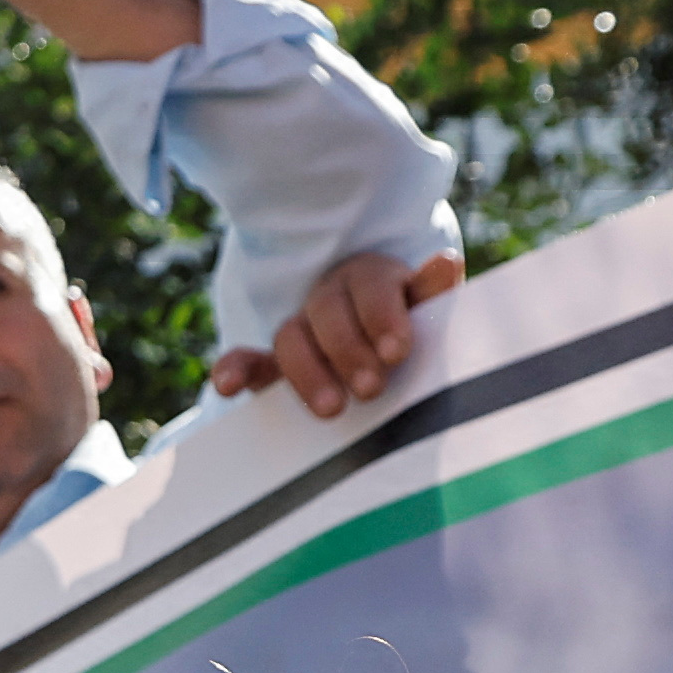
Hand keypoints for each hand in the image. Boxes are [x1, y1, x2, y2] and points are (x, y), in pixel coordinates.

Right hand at [208, 248, 464, 419]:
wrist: (384, 358)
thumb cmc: (414, 333)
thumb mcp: (429, 313)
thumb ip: (433, 294)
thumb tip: (445, 262)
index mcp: (372, 279)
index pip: (371, 286)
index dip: (382, 316)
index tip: (397, 352)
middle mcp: (331, 298)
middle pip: (327, 311)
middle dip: (348, 349)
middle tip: (372, 388)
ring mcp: (299, 330)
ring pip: (290, 337)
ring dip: (307, 372)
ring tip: (332, 409)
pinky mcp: (273, 365)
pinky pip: (246, 360)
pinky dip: (234, 370)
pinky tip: (227, 387)